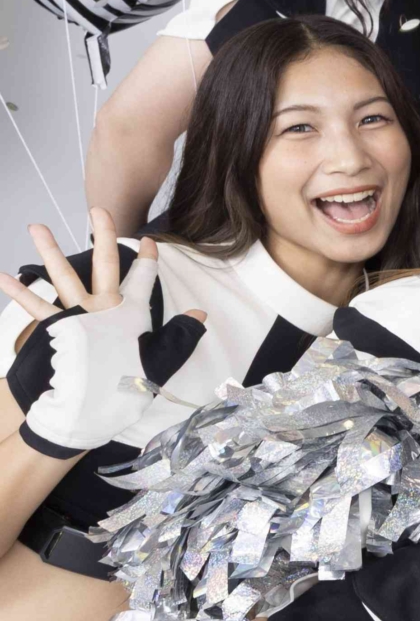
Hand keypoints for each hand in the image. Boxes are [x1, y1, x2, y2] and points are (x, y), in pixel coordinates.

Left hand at [1, 216, 206, 455]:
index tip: (148, 242)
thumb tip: (200, 313)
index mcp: (132, 315)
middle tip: (98, 209)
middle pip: (104, 265)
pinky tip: (1, 277)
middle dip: (103, 235)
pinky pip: (34, 305)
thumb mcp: (161, 363)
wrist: (89, 411)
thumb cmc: (127, 389)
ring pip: (62, 275)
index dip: (147, 260)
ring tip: (36, 227)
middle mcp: (104, 308)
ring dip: (48, 250)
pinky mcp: (54, 328)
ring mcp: (76, 315)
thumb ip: (180, 335)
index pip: (144, 280)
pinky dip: (17, 291)